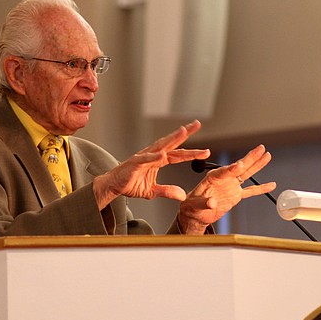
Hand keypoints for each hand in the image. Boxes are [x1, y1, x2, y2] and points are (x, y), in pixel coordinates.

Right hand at [93, 120, 209, 208]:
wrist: (113, 186)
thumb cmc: (131, 184)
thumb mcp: (152, 191)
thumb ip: (167, 191)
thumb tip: (183, 195)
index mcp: (159, 161)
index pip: (179, 155)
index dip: (192, 153)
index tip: (207, 152)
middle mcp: (153, 155)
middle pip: (172, 143)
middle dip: (185, 133)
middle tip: (197, 124)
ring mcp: (144, 157)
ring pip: (160, 146)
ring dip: (172, 138)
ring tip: (183, 131)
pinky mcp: (134, 163)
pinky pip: (145, 159)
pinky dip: (153, 156)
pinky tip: (162, 154)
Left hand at [177, 145, 275, 233]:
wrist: (195, 215)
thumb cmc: (190, 207)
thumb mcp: (192, 205)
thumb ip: (203, 203)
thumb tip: (212, 203)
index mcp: (211, 178)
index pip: (223, 171)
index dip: (232, 168)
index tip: (240, 164)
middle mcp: (223, 179)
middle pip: (239, 167)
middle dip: (250, 158)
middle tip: (260, 148)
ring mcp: (231, 186)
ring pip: (247, 174)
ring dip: (257, 165)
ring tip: (267, 155)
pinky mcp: (235, 195)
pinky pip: (250, 191)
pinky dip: (261, 188)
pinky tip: (271, 184)